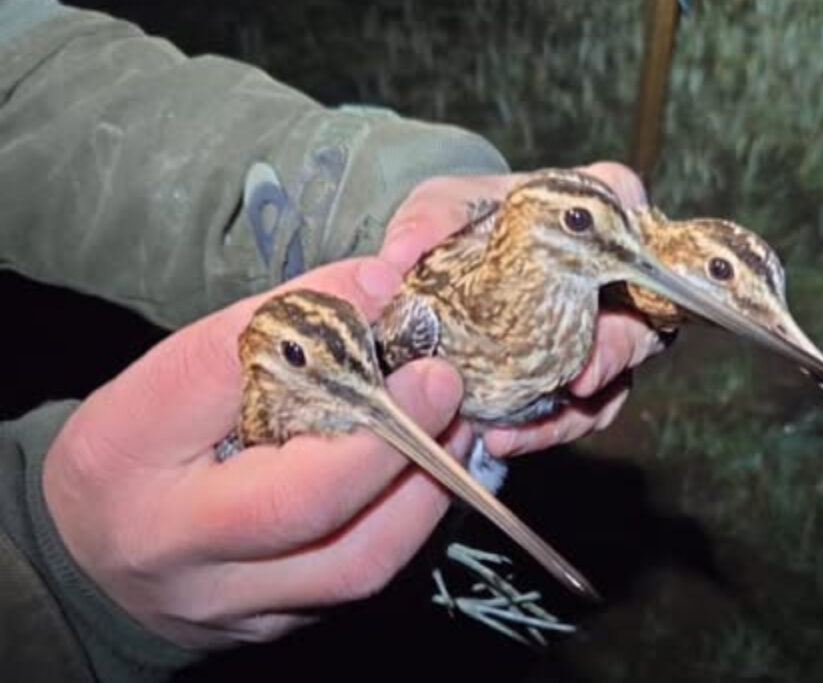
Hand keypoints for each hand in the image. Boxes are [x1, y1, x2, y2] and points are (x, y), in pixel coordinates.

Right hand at [43, 258, 471, 648]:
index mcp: (125, 455)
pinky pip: (359, 580)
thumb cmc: (137, 450)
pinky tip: (428, 475)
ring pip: (353, 563)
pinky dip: (407, 522)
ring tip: (452, 428)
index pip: (220, 379)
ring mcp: (231, 603)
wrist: (93, 557)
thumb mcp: (172, 376)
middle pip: (301, 506)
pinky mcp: (275, 625)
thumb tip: (377, 285)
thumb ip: (269, 328)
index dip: (314, 333)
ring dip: (422, 489)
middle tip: (442, 383)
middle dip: (392, 439)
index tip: (385, 298)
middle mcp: (175, 547)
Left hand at [379, 162, 666, 456]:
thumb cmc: (461, 226)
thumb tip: (396, 259)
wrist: (447, 275)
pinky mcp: (579, 375)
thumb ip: (426, 223)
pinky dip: (546, 428)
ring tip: (528, 425)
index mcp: (582, 211)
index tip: (609, 269)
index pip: (625, 200)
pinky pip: (582, 411)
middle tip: (581, 377)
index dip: (628, 231)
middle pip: (641, 306)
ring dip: (579, 406)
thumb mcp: (440, 210)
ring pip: (617, 373)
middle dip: (614, 349)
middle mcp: (606, 270)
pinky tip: (506, 438)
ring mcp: (600, 328)